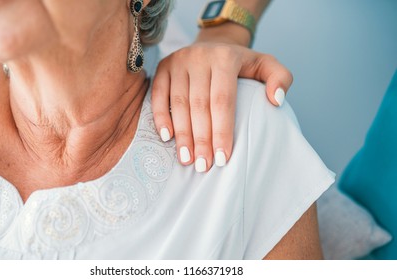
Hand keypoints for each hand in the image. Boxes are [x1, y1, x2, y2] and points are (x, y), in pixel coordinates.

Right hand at [152, 41, 292, 171]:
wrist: (213, 44)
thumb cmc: (241, 64)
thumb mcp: (266, 64)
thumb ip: (281, 78)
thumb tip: (276, 100)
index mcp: (225, 58)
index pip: (223, 100)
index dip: (222, 131)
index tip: (224, 158)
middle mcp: (199, 57)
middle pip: (199, 105)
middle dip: (201, 139)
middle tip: (204, 166)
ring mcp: (178, 61)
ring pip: (179, 103)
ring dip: (182, 134)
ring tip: (187, 160)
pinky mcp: (163, 66)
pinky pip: (158, 94)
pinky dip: (160, 117)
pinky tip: (167, 138)